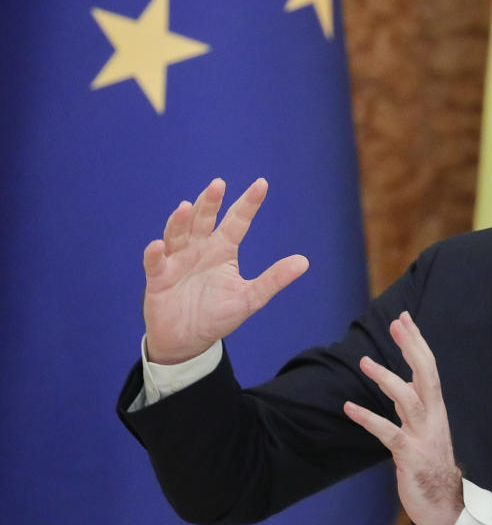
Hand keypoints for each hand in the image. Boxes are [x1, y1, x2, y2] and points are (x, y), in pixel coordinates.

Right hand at [142, 178, 308, 363]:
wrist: (188, 340)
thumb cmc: (217, 315)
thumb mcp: (250, 298)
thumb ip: (273, 279)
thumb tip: (304, 262)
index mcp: (222, 249)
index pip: (237, 221)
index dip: (248, 204)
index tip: (262, 184)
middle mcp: (199, 249)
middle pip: (204, 219)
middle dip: (210, 202)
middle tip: (219, 184)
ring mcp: (177, 260)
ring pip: (177, 234)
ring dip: (180, 221)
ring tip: (185, 207)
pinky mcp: (158, 278)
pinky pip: (154, 263)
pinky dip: (154, 254)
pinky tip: (158, 245)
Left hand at [344, 312, 463, 524]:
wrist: (444, 503)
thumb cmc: (431, 463)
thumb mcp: (423, 427)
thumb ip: (413, 403)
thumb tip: (403, 380)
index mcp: (435, 408)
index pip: (428, 367)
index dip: (416, 342)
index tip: (404, 319)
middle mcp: (433, 416)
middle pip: (426, 374)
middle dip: (412, 347)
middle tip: (397, 324)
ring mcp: (423, 435)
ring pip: (409, 399)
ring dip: (387, 378)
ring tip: (364, 362)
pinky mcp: (410, 455)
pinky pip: (388, 433)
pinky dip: (369, 418)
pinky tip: (349, 407)